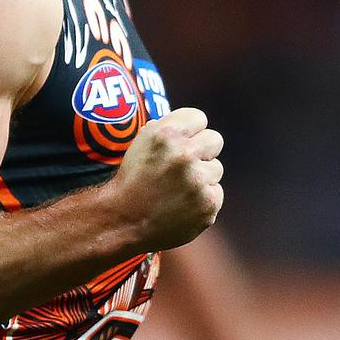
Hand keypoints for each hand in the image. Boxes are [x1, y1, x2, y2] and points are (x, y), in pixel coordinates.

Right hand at [114, 107, 223, 250]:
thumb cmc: (132, 180)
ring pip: (216, 169)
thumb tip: (187, 126)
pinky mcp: (208, 204)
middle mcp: (185, 154)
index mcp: (166, 134)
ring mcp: (199, 180)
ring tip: (179, 188)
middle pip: (214, 140)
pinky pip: (216, 193)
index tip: (185, 139)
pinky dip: (202, 199)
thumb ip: (166, 129)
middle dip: (202, 150)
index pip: (198, 117)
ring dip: (202, 176)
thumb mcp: (141, 144)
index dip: (190, 129)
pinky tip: (183, 204)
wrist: (123, 221)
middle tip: (185, 164)